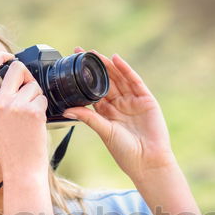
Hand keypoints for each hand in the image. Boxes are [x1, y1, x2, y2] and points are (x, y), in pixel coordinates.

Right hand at [0, 52, 49, 179]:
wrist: (21, 168)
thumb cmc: (6, 152)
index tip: (6, 56)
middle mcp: (0, 103)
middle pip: (16, 68)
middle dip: (25, 74)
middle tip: (28, 85)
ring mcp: (17, 106)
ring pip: (33, 85)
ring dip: (36, 96)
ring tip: (31, 115)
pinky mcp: (33, 112)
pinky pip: (42, 98)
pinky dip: (43, 108)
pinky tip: (37, 122)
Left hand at [63, 50, 176, 182]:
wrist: (148, 161)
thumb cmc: (125, 152)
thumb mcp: (104, 131)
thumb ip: (88, 118)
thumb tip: (66, 110)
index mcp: (107, 113)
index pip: (94, 91)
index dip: (85, 79)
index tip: (73, 67)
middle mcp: (119, 105)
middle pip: (106, 81)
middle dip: (95, 68)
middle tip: (81, 53)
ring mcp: (133, 101)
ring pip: (119, 79)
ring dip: (108, 66)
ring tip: (96, 54)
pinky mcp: (146, 100)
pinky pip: (135, 82)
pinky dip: (126, 70)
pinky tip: (116, 60)